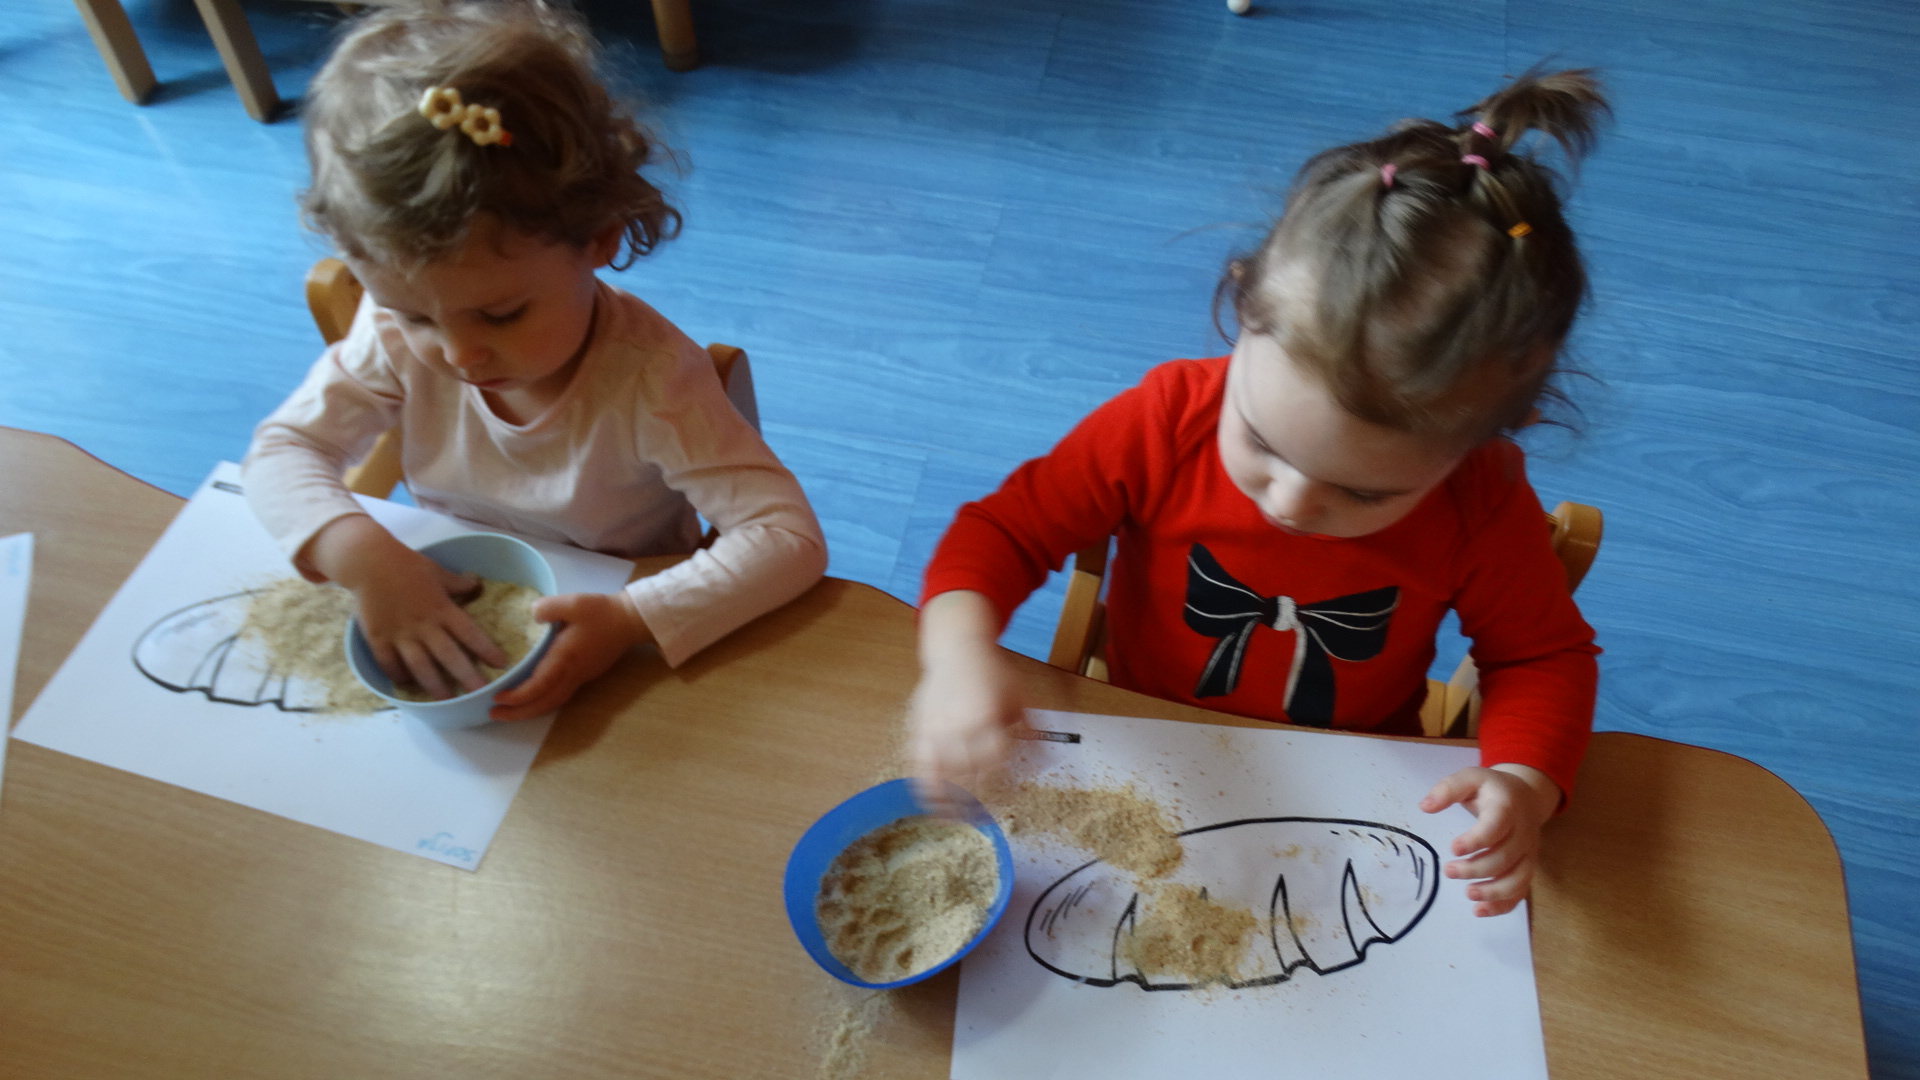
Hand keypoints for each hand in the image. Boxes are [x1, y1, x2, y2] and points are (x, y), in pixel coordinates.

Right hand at [304, 515, 505, 698]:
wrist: (369, 562)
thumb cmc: (407, 565)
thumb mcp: (438, 572)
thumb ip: (458, 584)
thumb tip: (478, 585)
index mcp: (442, 608)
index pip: (470, 633)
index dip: (486, 649)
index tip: (501, 664)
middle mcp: (423, 625)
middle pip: (448, 655)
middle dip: (466, 677)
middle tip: (481, 694)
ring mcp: (400, 633)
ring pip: (420, 665)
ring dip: (434, 685)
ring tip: (446, 700)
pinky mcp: (378, 638)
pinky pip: (389, 662)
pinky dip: (398, 674)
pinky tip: (407, 684)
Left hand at [489, 591, 650, 720]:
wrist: (630, 620)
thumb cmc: (602, 612)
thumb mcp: (574, 603)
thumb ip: (548, 607)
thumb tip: (531, 615)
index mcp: (565, 658)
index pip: (538, 686)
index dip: (517, 696)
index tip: (497, 697)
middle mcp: (571, 673)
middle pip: (543, 703)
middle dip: (518, 713)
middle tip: (494, 714)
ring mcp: (579, 677)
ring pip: (552, 702)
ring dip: (529, 710)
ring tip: (509, 711)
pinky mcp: (584, 675)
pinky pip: (559, 696)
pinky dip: (542, 702)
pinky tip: (533, 697)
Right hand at [907, 591, 1029, 812]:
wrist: (958, 649)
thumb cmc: (993, 673)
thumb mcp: (1020, 696)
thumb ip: (1031, 729)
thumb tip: (1048, 760)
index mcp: (987, 714)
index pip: (996, 758)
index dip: (1003, 783)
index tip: (1010, 801)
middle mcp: (959, 721)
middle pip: (968, 768)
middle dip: (977, 796)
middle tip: (983, 816)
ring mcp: (936, 725)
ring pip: (940, 769)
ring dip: (948, 797)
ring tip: (956, 819)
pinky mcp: (919, 726)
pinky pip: (918, 760)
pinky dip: (924, 783)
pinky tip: (931, 802)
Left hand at [1419, 764, 1560, 917]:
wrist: (1526, 796)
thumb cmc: (1492, 788)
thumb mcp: (1470, 777)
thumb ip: (1448, 789)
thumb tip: (1425, 806)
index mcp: (1507, 807)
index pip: (1496, 826)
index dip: (1476, 840)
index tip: (1453, 848)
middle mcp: (1522, 832)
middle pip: (1505, 857)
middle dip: (1476, 869)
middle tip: (1449, 871)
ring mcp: (1528, 853)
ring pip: (1518, 879)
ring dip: (1493, 892)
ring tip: (1467, 893)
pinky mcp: (1527, 867)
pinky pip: (1521, 891)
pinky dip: (1503, 905)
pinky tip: (1479, 910)